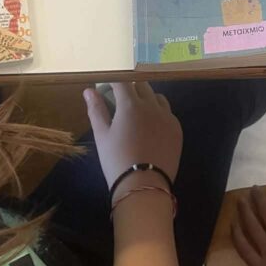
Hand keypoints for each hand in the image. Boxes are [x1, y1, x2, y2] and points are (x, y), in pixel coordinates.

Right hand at [83, 82, 182, 197]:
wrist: (144, 184)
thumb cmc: (116, 160)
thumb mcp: (102, 135)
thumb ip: (96, 109)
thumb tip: (89, 90)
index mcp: (131, 104)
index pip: (122, 82)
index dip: (113, 81)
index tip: (107, 87)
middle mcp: (151, 105)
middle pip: (141, 85)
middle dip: (130, 87)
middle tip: (120, 100)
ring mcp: (167, 116)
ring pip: (157, 97)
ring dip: (146, 98)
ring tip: (137, 112)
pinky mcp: (176, 129)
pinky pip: (167, 112)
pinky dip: (158, 112)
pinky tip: (150, 126)